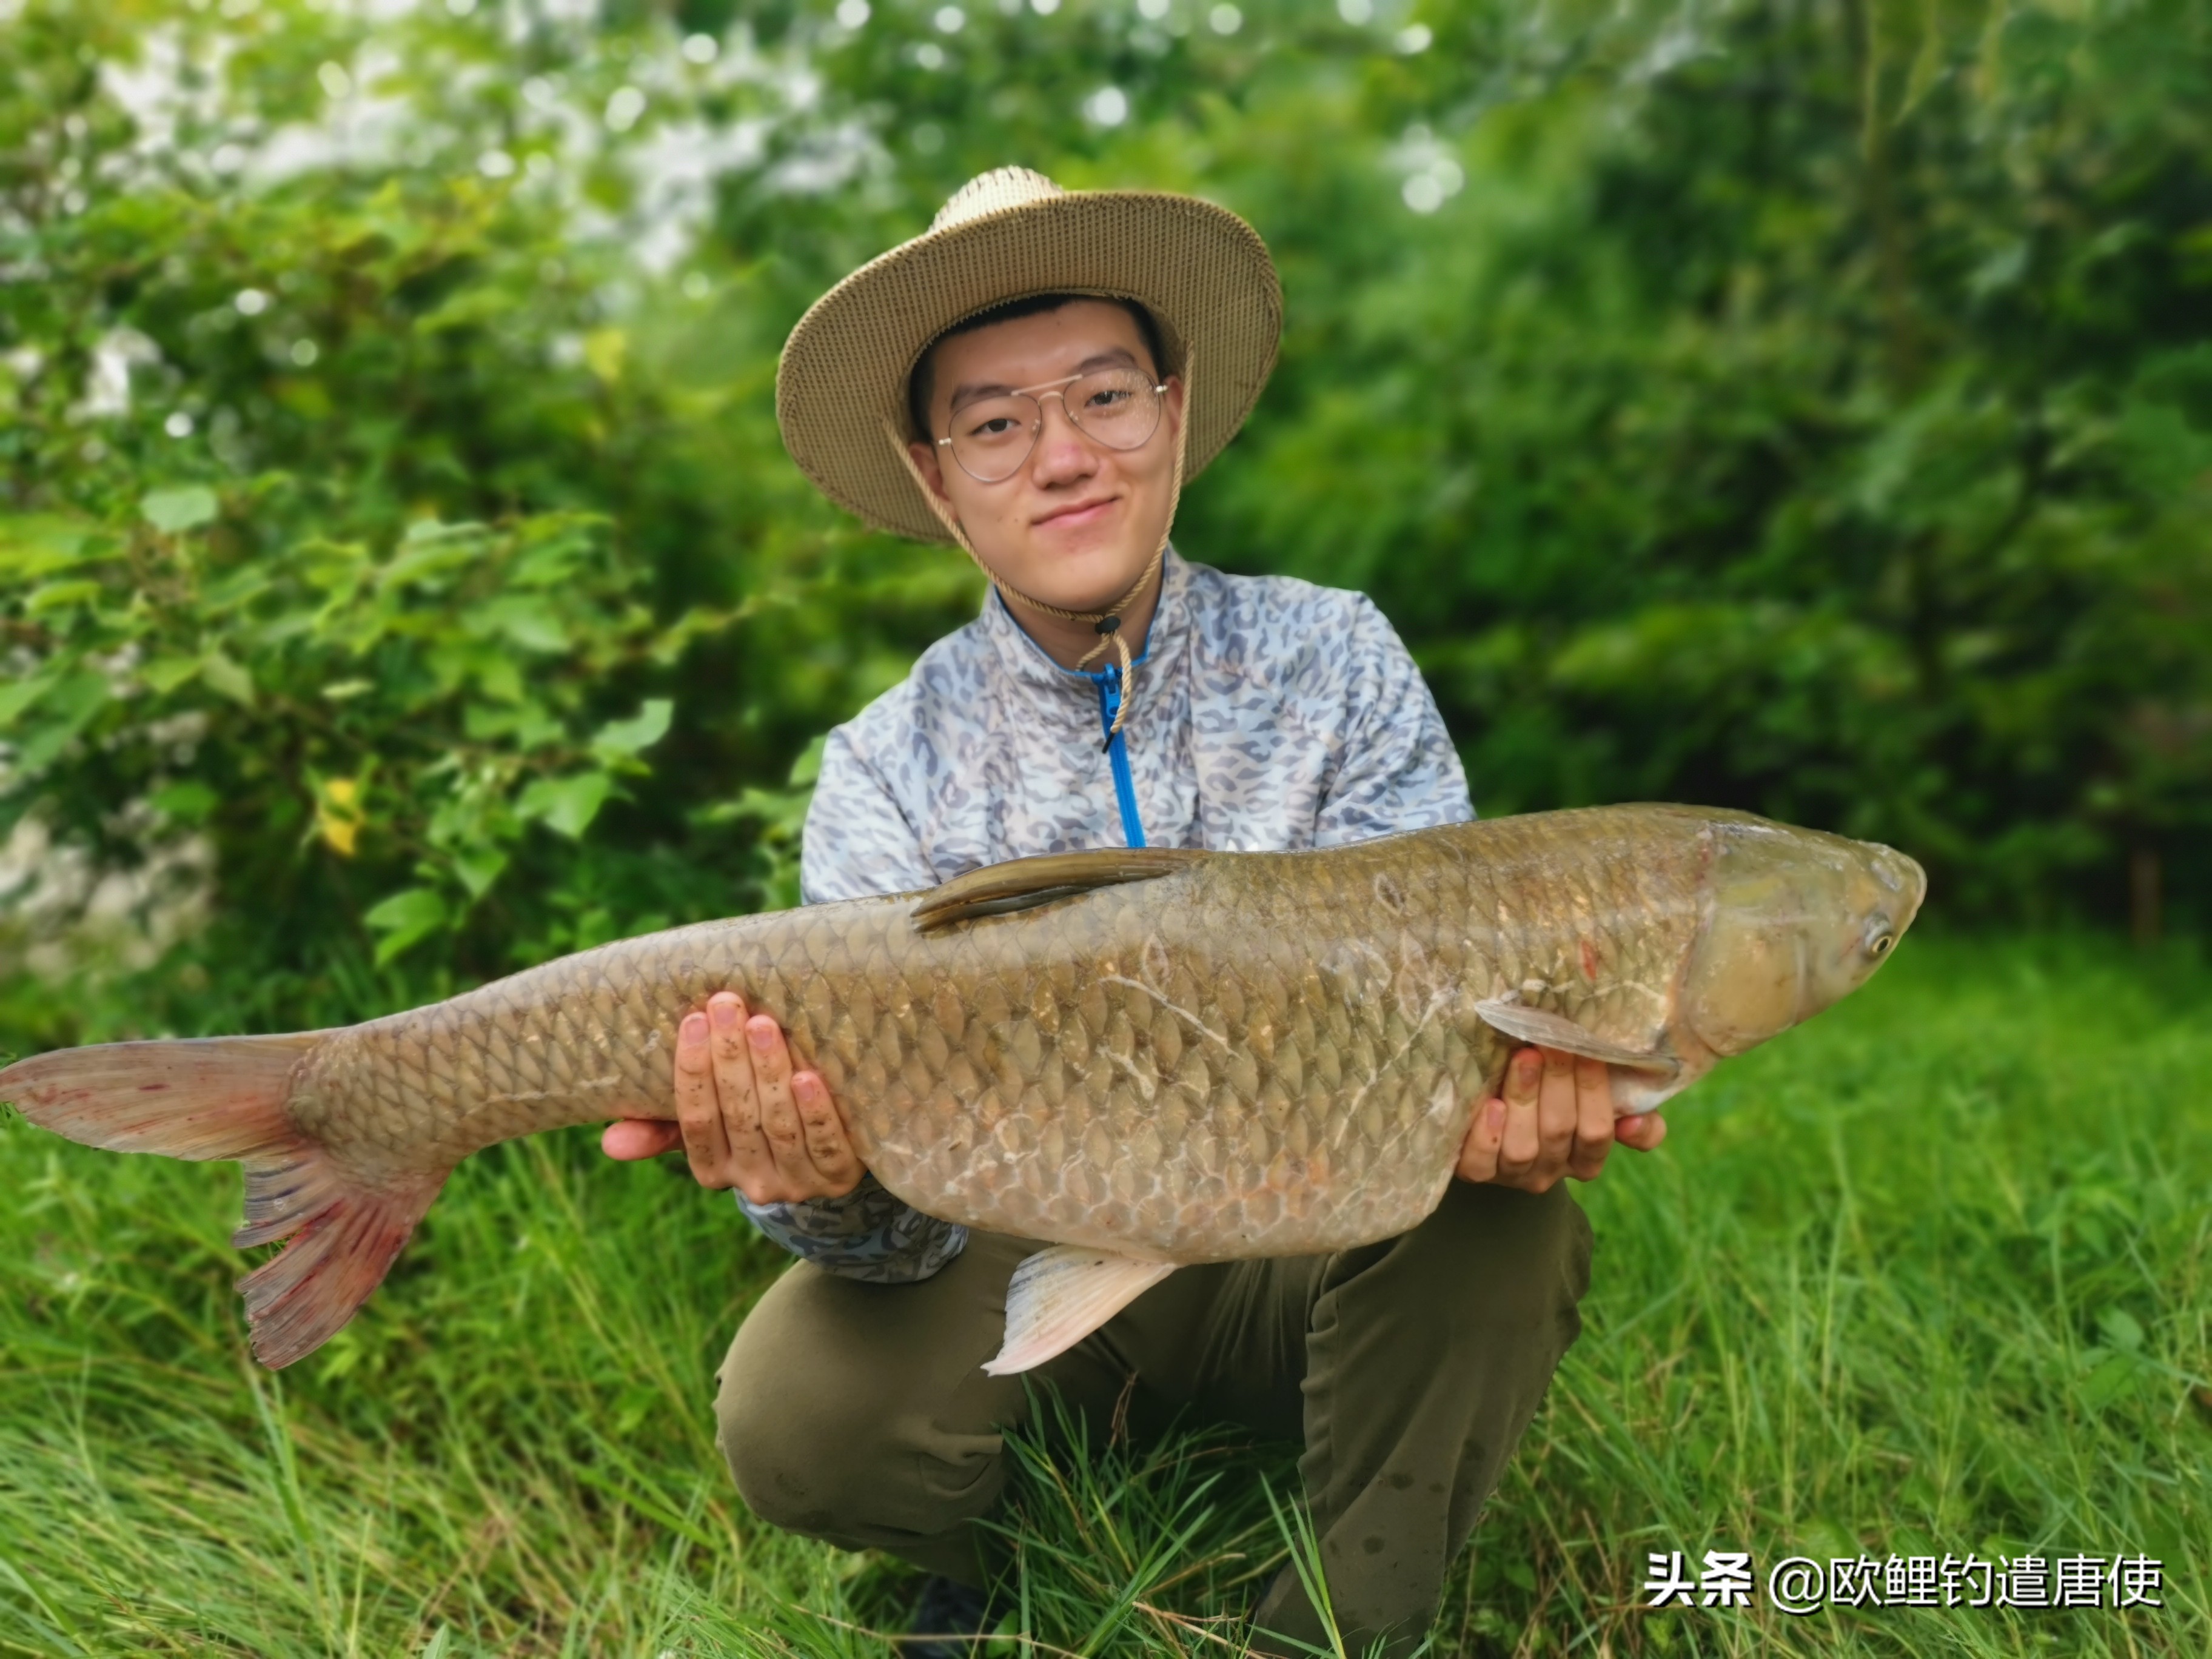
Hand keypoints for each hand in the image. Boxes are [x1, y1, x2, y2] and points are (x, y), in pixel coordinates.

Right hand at [600, 990, 865, 1202]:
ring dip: (769, 1072)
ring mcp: (797, 1182)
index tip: (693, 1019)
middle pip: (737, 1116)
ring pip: (779, 1125)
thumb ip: (662, 1128)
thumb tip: (608, 1141)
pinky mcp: (839, 1177)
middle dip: (730, 1057)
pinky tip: (807, 1076)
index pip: (695, 1121)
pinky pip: (827, 1145)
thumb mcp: (711, 1128)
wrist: (829, 1159)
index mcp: (712, 1169)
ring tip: (763, 1024)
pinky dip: (815, 1111)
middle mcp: (751, 1181)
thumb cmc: (756, 1121)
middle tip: (728, 1004)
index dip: (692, 1072)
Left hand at [1454, 1046, 1667, 1192]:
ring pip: (1523, 1148)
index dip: (1594, 1093)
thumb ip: (1627, 1108)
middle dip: (1557, 1083)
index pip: (1597, 1132)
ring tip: (1523, 1059)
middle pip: (1559, 1132)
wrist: (1489, 1109)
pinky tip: (1491, 1106)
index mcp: (1584, 1158)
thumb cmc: (1551, 1096)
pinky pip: (1481, 1164)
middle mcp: (1551, 1171)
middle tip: (1551, 1043)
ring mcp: (1512, 1174)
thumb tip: (1634, 1121)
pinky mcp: (1476, 1171)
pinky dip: (1487, 1137)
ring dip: (1524, 1099)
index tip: (1587, 1051)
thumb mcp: (1594, 1099)